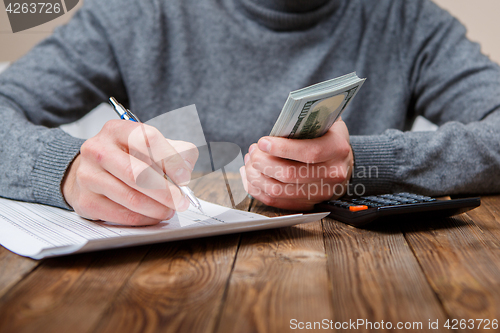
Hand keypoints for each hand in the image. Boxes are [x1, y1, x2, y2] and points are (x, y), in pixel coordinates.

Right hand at [62, 120, 198, 225]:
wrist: (93, 172)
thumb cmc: (128, 158)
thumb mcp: (153, 146)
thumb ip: (176, 152)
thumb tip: (185, 170)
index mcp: (117, 130)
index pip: (147, 139)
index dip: (170, 160)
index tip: (184, 178)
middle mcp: (98, 150)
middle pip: (137, 173)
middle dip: (166, 191)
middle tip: (181, 201)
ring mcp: (88, 176)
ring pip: (131, 197)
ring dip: (157, 208)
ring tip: (170, 210)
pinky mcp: (86, 200)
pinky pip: (121, 215)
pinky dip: (144, 218)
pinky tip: (153, 216)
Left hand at [240, 118, 352, 209]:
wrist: (342, 160)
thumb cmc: (326, 135)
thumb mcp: (323, 121)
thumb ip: (304, 121)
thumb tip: (276, 128)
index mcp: (337, 149)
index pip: (310, 153)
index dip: (282, 148)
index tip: (262, 142)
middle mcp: (332, 174)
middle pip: (289, 174)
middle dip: (263, 162)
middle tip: (252, 151)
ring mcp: (320, 193)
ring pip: (278, 191)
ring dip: (256, 176)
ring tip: (250, 161)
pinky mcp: (307, 204)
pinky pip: (275, 201)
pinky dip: (256, 189)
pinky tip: (249, 175)